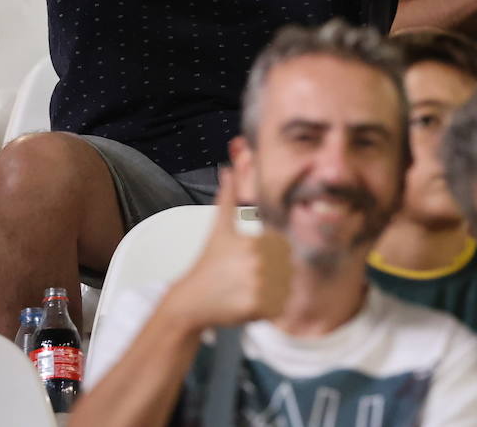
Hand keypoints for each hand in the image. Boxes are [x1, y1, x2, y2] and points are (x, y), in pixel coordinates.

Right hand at [167, 166, 291, 330]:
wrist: (190, 301)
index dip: (274, 255)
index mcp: (254, 241)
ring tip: (249, 290)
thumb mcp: (219, 229)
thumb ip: (228, 197)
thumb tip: (228, 169)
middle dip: (275, 274)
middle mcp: (258, 262)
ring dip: (274, 291)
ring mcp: (258, 286)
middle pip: (287, 267)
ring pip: (284, 287)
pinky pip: (277, 306)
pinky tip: (249, 303)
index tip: (254, 262)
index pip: (284, 246)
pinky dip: (269, 308)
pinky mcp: (257, 308)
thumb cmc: (207, 264)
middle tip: (250, 279)